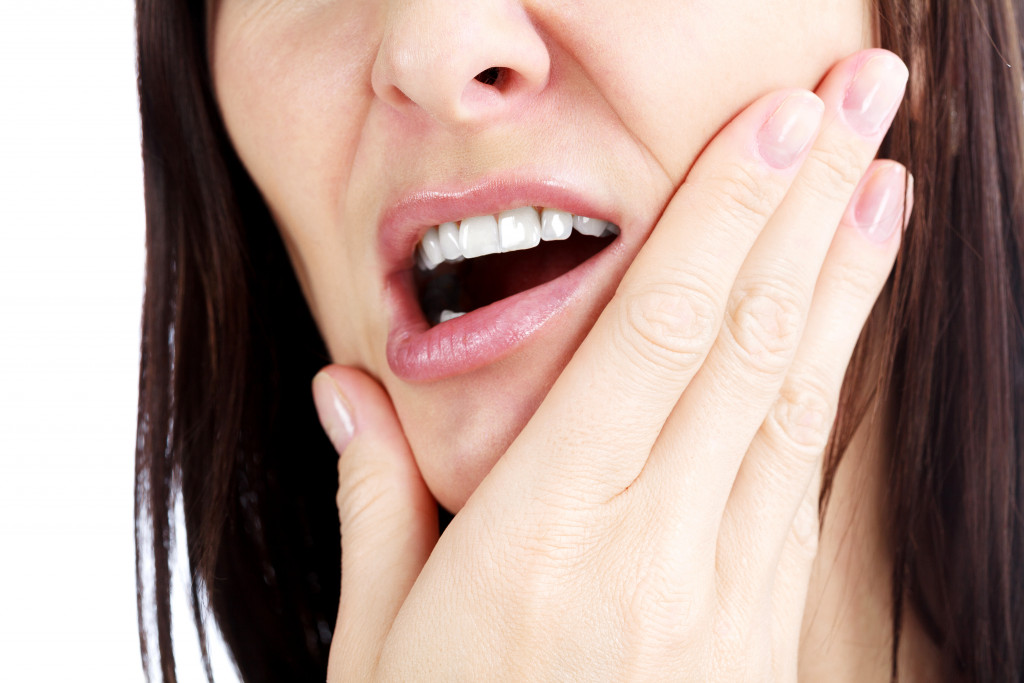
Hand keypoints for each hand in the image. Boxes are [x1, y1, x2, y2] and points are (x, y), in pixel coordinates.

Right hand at [314, 48, 910, 680]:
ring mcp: (726, 587)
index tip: (775, 123)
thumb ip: (377, 501)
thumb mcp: (376, 644)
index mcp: (546, 535)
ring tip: (884, 178)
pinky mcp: (762, 618)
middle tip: (865, 95)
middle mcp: (652, 546)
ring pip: (796, 396)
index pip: (655, 335)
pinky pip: (801, 466)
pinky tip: (845, 308)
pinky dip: (829, 371)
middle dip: (809, 201)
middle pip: (747, 339)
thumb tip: (344, 390)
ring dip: (844, 276)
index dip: (722, 217)